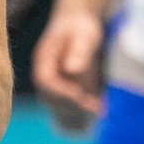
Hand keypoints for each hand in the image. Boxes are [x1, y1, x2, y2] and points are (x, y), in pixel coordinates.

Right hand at [32, 9, 104, 131]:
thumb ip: (79, 51)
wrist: (77, 26)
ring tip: (99, 113)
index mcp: (44, 59)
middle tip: (96, 109)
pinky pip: (68, 112)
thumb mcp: (84, 35)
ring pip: (59, 109)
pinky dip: (81, 117)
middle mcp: (45, 76)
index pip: (44, 81)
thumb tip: (71, 70)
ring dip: (77, 115)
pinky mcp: (64, 94)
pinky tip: (99, 114)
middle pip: (50, 99)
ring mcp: (53, 87)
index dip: (60, 92)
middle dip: (72, 107)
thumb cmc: (80, 27)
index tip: (80, 96)